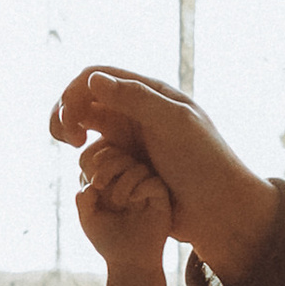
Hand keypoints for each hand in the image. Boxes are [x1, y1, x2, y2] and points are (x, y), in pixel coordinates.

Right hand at [51, 67, 281, 285]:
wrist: (219, 210)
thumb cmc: (204, 163)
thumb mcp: (174, 123)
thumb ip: (136, 99)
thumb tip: (93, 80)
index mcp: (149, 93)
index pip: (97, 76)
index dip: (75, 92)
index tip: (72, 119)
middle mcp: (135, 112)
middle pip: (83, 98)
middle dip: (65, 112)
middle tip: (67, 138)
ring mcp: (128, 140)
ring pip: (83, 127)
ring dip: (69, 134)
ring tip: (75, 149)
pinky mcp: (124, 168)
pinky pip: (92, 157)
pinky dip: (84, 161)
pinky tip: (90, 173)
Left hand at [74, 145, 172, 274]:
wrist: (129, 264)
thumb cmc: (109, 242)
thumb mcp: (89, 220)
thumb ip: (84, 200)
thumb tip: (88, 183)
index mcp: (115, 182)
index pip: (110, 156)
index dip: (101, 158)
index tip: (93, 175)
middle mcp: (132, 183)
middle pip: (124, 155)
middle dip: (109, 165)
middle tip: (99, 184)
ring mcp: (148, 191)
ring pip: (139, 167)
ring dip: (124, 180)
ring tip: (118, 202)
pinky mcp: (162, 201)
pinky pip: (154, 182)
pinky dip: (141, 187)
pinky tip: (133, 201)